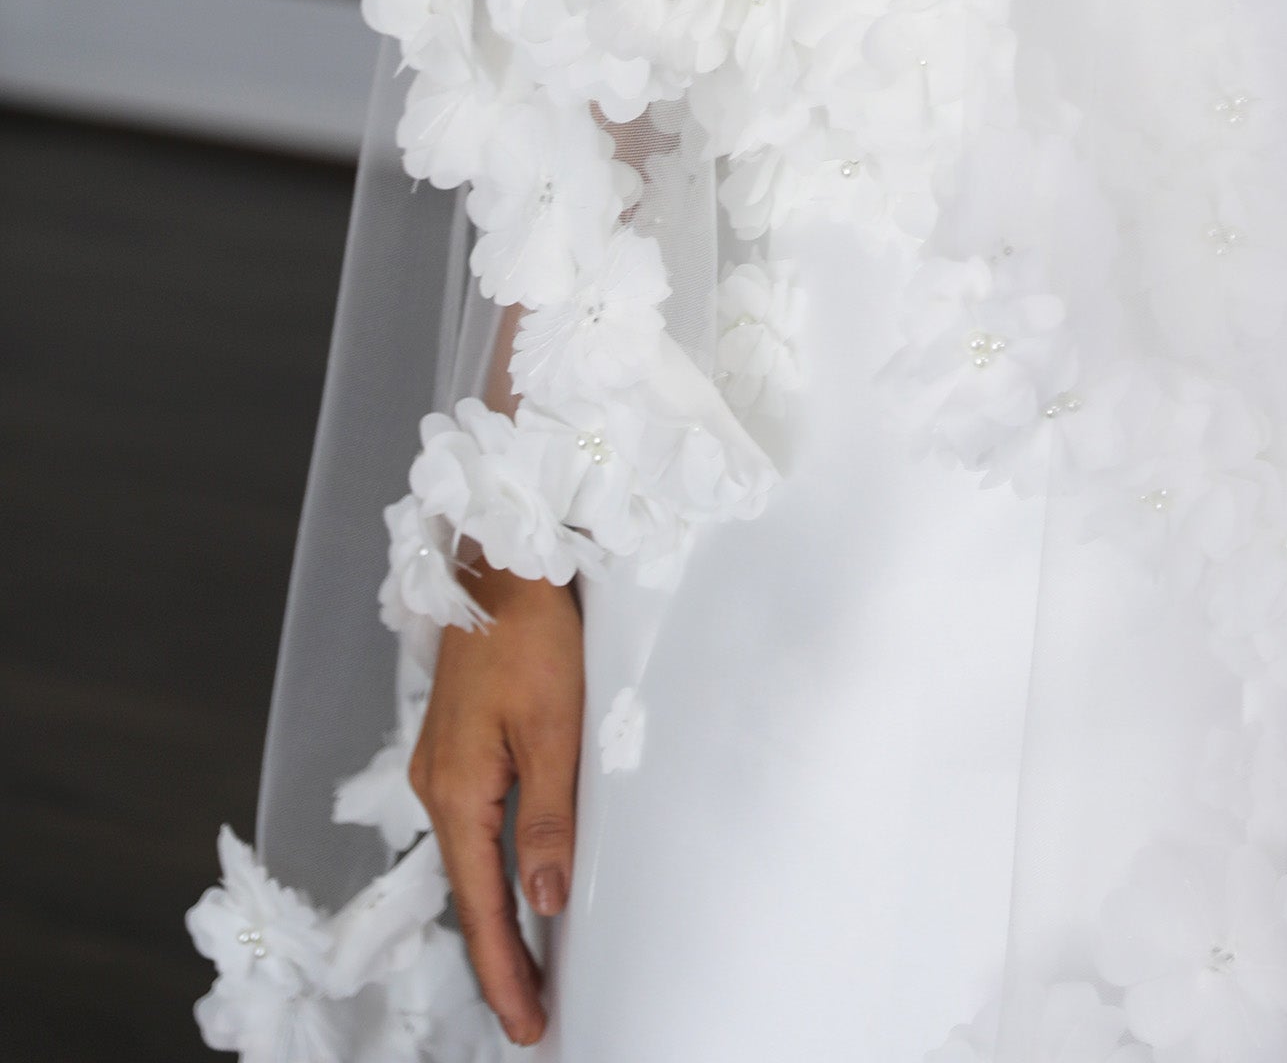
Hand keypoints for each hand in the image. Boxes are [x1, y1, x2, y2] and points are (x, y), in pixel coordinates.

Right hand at [408, 563, 584, 1046]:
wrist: (502, 565)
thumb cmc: (533, 636)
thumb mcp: (556, 729)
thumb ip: (547, 819)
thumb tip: (545, 904)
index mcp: (456, 793)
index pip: (480, 907)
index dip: (504, 970)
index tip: (525, 1023)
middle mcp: (436, 787)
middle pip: (467, 892)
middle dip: (497, 957)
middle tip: (529, 1015)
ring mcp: (440, 766)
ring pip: (468, 860)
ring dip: (494, 916)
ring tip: (525, 969)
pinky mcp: (455, 746)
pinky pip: (471, 826)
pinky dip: (490, 868)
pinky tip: (510, 886)